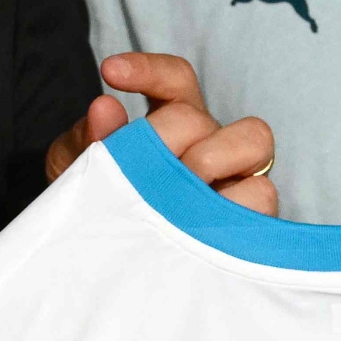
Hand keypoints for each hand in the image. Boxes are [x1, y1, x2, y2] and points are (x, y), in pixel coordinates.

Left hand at [46, 52, 276, 213]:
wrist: (108, 269)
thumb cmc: (100, 210)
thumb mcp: (79, 173)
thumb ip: (86, 142)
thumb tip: (103, 109)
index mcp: (173, 124)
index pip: (175, 80)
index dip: (149, 70)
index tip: (110, 72)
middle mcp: (209, 144)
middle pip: (199, 116)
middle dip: (162, 138)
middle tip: (136, 173)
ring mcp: (235, 180)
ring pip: (255, 141)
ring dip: (210, 160)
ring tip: (173, 196)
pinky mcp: (250, 220)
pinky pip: (262, 195)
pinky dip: (233, 205)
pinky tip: (193, 228)